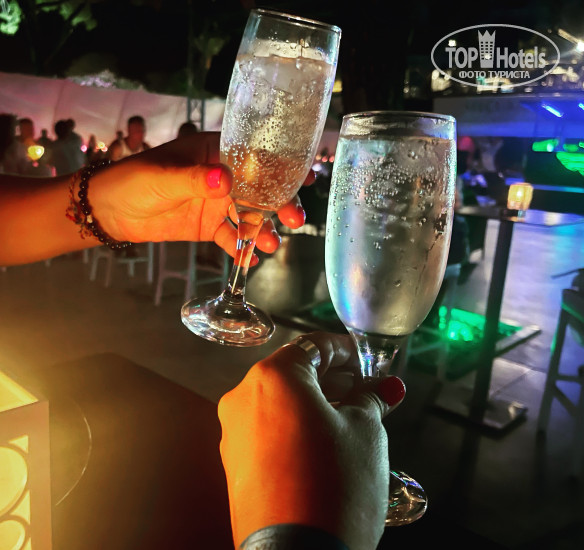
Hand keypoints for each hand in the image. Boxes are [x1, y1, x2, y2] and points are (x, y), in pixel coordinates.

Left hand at [90, 132, 314, 261]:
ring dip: (262, 230)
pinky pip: (230, 237)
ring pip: (249, 215)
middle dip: (279, 204)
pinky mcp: (208, 226)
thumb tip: (226, 181)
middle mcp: (222, 177)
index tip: (304, 180)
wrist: (108, 211)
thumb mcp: (164, 177)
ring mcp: (216, 203)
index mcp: (214, 153)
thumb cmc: (132, 180)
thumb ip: (196, 180)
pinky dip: (240, 249)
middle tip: (294, 218)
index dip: (281, 168)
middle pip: (259, 189)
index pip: (255, 157)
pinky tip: (250, 260)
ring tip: (270, 245)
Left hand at [218, 331, 405, 549]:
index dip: (344, 350)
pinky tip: (324, 444)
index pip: (312, 347)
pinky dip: (296, 428)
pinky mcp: (236, 466)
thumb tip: (385, 387)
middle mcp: (244, 399)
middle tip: (365, 390)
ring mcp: (235, 434)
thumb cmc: (334, 486)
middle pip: (293, 373)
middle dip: (332, 379)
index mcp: (273, 377)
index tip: (365, 360)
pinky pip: (268, 431)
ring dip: (314, 404)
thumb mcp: (365, 431)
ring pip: (280, 403)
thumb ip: (371, 399)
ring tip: (350, 418)